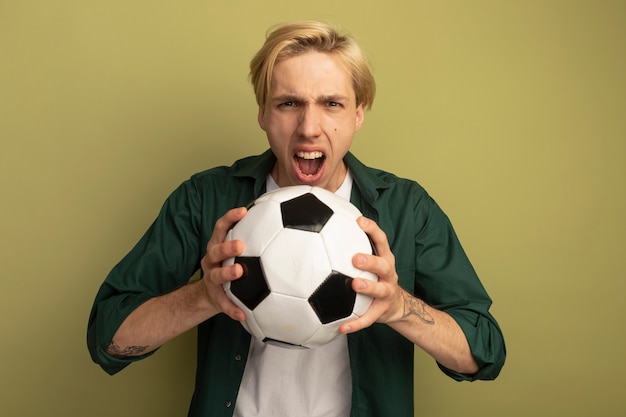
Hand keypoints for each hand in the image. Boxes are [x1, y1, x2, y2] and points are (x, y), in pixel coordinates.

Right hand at [200, 207, 247, 320]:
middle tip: (240, 245)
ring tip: (238, 272)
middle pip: (215, 250)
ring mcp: (211, 279)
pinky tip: (242, 315)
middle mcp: (211, 260)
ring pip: (215, 275)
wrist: (211, 294)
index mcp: (217, 245)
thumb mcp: (237, 251)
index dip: (230, 218)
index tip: (242, 211)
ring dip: (226, 273)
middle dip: (226, 246)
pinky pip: (223, 304)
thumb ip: (255, 238)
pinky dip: (232, 309)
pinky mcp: (215, 297)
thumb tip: (284, 221)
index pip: (221, 227)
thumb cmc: (231, 265)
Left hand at [339, 216, 404, 333]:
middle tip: (355, 258)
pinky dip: (355, 324)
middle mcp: (388, 274)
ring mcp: (386, 293)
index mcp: (384, 259)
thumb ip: (354, 245)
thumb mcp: (372, 258)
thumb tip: (326, 227)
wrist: (395, 304)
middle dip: (371, 260)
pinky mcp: (381, 311)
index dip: (372, 230)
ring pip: (380, 290)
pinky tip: (342, 328)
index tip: (360, 221)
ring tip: (355, 285)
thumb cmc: (375, 277)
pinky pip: (368, 319)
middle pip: (383, 265)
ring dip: (368, 288)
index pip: (381, 240)